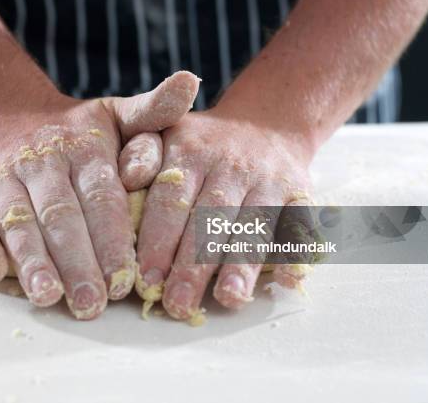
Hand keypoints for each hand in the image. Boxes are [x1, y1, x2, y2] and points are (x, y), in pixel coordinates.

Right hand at [0, 71, 199, 319]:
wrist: (4, 110)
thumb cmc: (73, 128)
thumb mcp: (115, 112)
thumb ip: (153, 110)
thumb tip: (191, 81)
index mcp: (83, 146)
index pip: (101, 194)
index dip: (113, 236)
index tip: (128, 277)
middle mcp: (42, 161)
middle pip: (61, 215)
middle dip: (78, 261)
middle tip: (94, 302)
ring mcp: (1, 177)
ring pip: (19, 221)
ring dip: (32, 261)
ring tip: (49, 296)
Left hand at [131, 105, 315, 320]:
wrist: (265, 124)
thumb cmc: (203, 143)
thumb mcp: (166, 132)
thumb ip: (141, 155)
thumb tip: (125, 180)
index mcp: (190, 150)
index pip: (171, 199)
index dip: (158, 240)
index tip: (146, 279)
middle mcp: (231, 163)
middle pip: (210, 219)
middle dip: (193, 264)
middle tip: (178, 303)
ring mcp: (269, 179)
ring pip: (255, 225)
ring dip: (241, 263)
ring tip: (228, 298)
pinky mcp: (300, 192)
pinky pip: (302, 223)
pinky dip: (297, 251)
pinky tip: (288, 280)